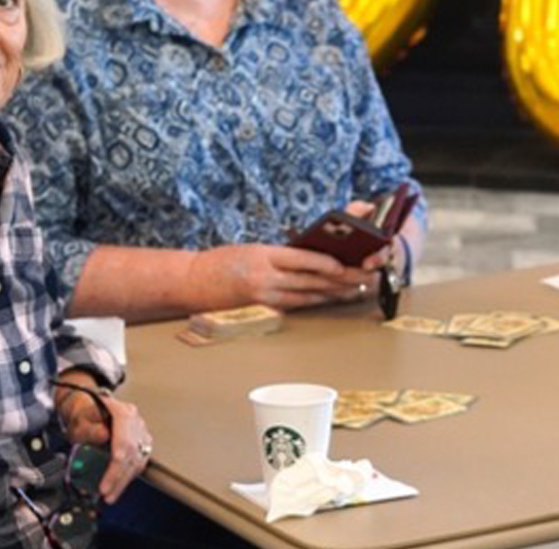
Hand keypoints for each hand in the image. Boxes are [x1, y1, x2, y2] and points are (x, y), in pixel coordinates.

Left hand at [58, 385, 151, 503]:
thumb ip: (90, 427)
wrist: (89, 408)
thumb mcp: (80, 418)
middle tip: (107, 495)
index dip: (115, 468)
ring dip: (124, 481)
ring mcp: (140, 431)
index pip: (124, 444)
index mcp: (123, 413)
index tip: (105, 485)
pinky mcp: (141, 441)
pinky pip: (140, 461)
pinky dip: (129, 476)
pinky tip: (119, 485)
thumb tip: (103, 435)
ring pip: (139, 461)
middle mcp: (136, 422)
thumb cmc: (84, 414)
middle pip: (133, 455)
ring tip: (111, 495)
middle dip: (119, 479)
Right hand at [194, 243, 378, 308]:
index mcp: (263, 255)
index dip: (326, 263)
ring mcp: (264, 296)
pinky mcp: (263, 308)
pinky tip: (333, 298)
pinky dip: (317, 301)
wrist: (192, 281)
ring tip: (358, 288)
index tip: (345, 265)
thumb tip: (316, 256)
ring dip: (335, 292)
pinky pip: (296, 305)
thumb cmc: (223, 261)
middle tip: (365, 277)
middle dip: (342, 279)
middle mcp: (265, 277)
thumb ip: (282, 254)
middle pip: (311, 279)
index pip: (302, 258)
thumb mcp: (253, 250)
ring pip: (308, 295)